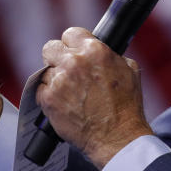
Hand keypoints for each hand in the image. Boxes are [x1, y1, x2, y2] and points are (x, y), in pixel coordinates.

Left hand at [38, 27, 151, 168]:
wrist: (117, 137)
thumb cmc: (127, 107)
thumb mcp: (130, 71)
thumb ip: (111, 55)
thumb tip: (103, 51)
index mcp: (94, 50)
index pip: (71, 33)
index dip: (73, 44)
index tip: (74, 52)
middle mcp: (74, 62)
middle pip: (51, 47)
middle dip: (58, 57)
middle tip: (66, 70)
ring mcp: (59, 81)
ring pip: (45, 71)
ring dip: (55, 80)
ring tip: (70, 94)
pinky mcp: (48, 100)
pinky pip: (40, 90)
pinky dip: (49, 97)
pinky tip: (64, 104)